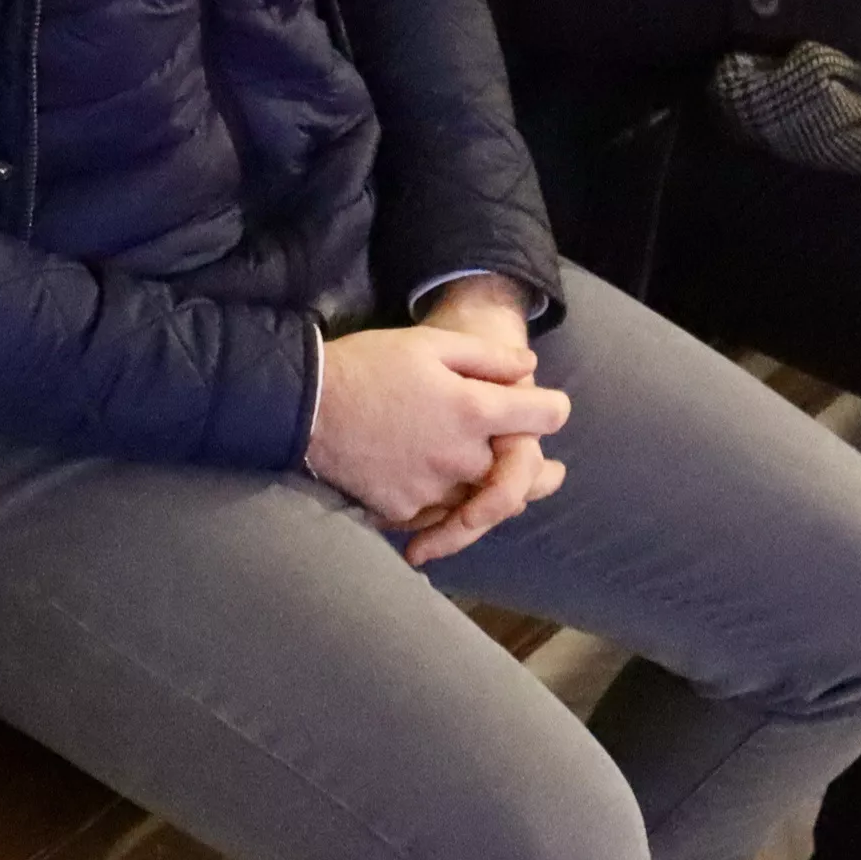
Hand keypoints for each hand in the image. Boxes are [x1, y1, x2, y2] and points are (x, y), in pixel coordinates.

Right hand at [307, 321, 569, 555]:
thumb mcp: (429, 344)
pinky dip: (445, 508)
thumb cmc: (369, 365)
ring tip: (504, 493)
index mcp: (472, 410)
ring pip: (477, 499)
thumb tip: (528, 365)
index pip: (540, 416)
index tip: (552, 409)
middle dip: (534, 469)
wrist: (306, 406)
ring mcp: (432, 489)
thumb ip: (486, 358)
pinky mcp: (403, 509)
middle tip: (554, 476)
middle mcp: (461, 457)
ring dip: (490, 494)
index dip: (552, 409)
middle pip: (516, 471)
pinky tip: (444, 499)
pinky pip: (437, 514)